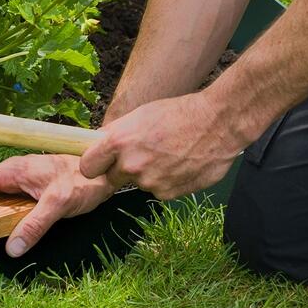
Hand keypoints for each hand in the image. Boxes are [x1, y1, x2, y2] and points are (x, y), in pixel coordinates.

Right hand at [0, 154, 116, 256]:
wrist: (106, 170)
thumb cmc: (84, 181)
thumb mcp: (58, 205)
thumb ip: (35, 226)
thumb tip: (13, 248)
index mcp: (14, 170)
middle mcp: (15, 172)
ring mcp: (24, 178)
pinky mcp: (33, 185)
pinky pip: (9, 198)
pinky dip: (2, 211)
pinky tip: (6, 225)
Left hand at [79, 91, 246, 198]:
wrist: (218, 123)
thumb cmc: (180, 113)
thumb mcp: (141, 115)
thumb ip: (117, 134)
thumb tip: (98, 144)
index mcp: (119, 142)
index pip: (88, 166)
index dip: (94, 164)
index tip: (99, 163)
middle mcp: (130, 165)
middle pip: (113, 177)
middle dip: (123, 169)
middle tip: (144, 153)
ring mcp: (149, 183)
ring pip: (139, 183)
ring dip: (149, 173)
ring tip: (170, 154)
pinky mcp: (167, 194)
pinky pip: (159, 190)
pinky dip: (167, 180)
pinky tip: (180, 164)